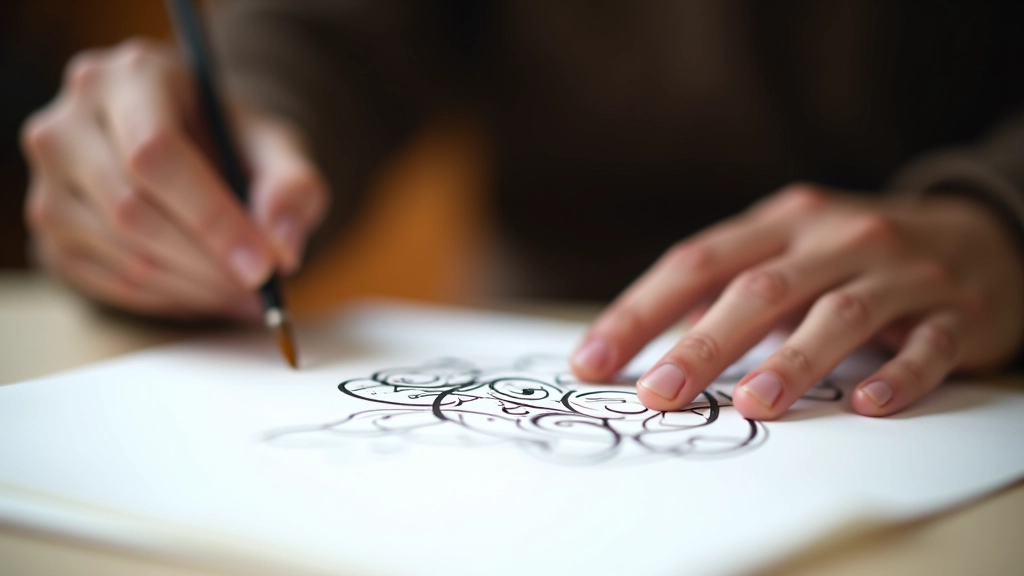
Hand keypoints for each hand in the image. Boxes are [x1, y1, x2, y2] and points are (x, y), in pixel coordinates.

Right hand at [20, 39, 327, 318]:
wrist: (192, 149)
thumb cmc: (233, 143)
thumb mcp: (278, 149)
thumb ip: (293, 187)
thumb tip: (281, 246)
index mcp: (131, 77)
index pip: (156, 154)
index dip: (213, 218)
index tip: (264, 264)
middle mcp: (70, 122)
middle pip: (132, 210)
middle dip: (208, 263)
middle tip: (261, 289)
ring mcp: (49, 180)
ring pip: (122, 255)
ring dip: (195, 289)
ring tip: (247, 294)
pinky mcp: (50, 233)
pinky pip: (111, 284)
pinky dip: (171, 301)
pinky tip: (212, 296)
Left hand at [572, 183, 1023, 418]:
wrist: (981, 234)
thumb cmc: (856, 253)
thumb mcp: (790, 249)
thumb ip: (727, 286)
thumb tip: (645, 338)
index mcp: (784, 221)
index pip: (697, 262)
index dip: (640, 312)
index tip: (593, 361)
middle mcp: (838, 238)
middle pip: (761, 288)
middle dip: (704, 342)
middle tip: (659, 393)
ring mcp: (901, 272)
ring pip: (841, 314)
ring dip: (794, 360)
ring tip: (753, 405)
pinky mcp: (956, 311)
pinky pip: (929, 346)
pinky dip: (900, 374)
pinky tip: (869, 405)